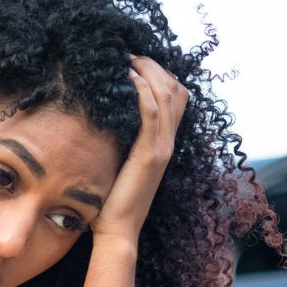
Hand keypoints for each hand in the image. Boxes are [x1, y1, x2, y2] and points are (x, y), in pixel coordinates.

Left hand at [89, 55, 188, 249]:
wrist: (118, 230)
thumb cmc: (114, 202)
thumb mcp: (123, 165)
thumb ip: (124, 143)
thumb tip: (109, 120)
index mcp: (164, 144)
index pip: (177, 97)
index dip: (160, 74)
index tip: (136, 63)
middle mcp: (168, 143)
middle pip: (176, 90)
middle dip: (154, 66)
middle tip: (130, 55)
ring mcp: (162, 149)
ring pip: (167, 96)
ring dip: (147, 72)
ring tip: (128, 61)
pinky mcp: (149, 156)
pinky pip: (151, 113)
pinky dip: (141, 91)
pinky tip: (127, 80)